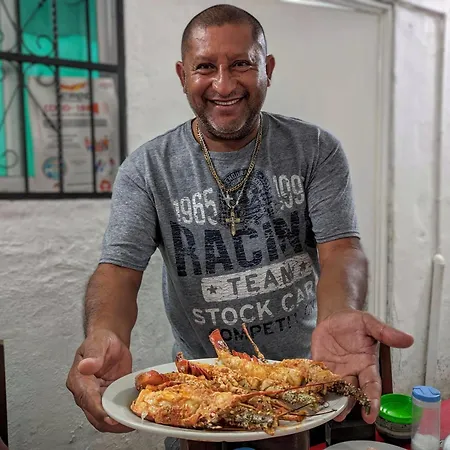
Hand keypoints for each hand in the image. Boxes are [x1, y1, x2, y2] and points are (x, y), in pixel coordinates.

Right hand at [66, 329, 133, 432]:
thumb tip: (85, 366)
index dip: (98, 411)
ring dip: (116, 424)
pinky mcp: (107, 398)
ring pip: (102, 419)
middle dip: (109, 422)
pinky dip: (121, 417)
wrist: (110, 340)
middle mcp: (84, 392)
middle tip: (126, 424)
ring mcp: (95, 397)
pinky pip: (112, 412)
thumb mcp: (98, 343)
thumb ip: (93, 356)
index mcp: (78, 380)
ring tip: (132, 423)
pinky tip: (133, 417)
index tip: (110, 418)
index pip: (86, 399)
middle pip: (93, 415)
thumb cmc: (101, 340)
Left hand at [311, 309, 413, 423]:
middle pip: (351, 392)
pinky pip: (318, 377)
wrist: (335, 316)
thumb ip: (385, 333)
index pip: (371, 386)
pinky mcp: (320, 365)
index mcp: (366, 365)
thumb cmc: (354, 322)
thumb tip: (408, 340)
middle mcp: (351, 371)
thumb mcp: (370, 323)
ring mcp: (335, 369)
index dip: (371, 401)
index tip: (371, 415)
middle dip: (348, 405)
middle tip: (342, 416)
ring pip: (335, 389)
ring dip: (332, 400)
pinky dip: (316, 386)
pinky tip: (313, 394)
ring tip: (329, 412)